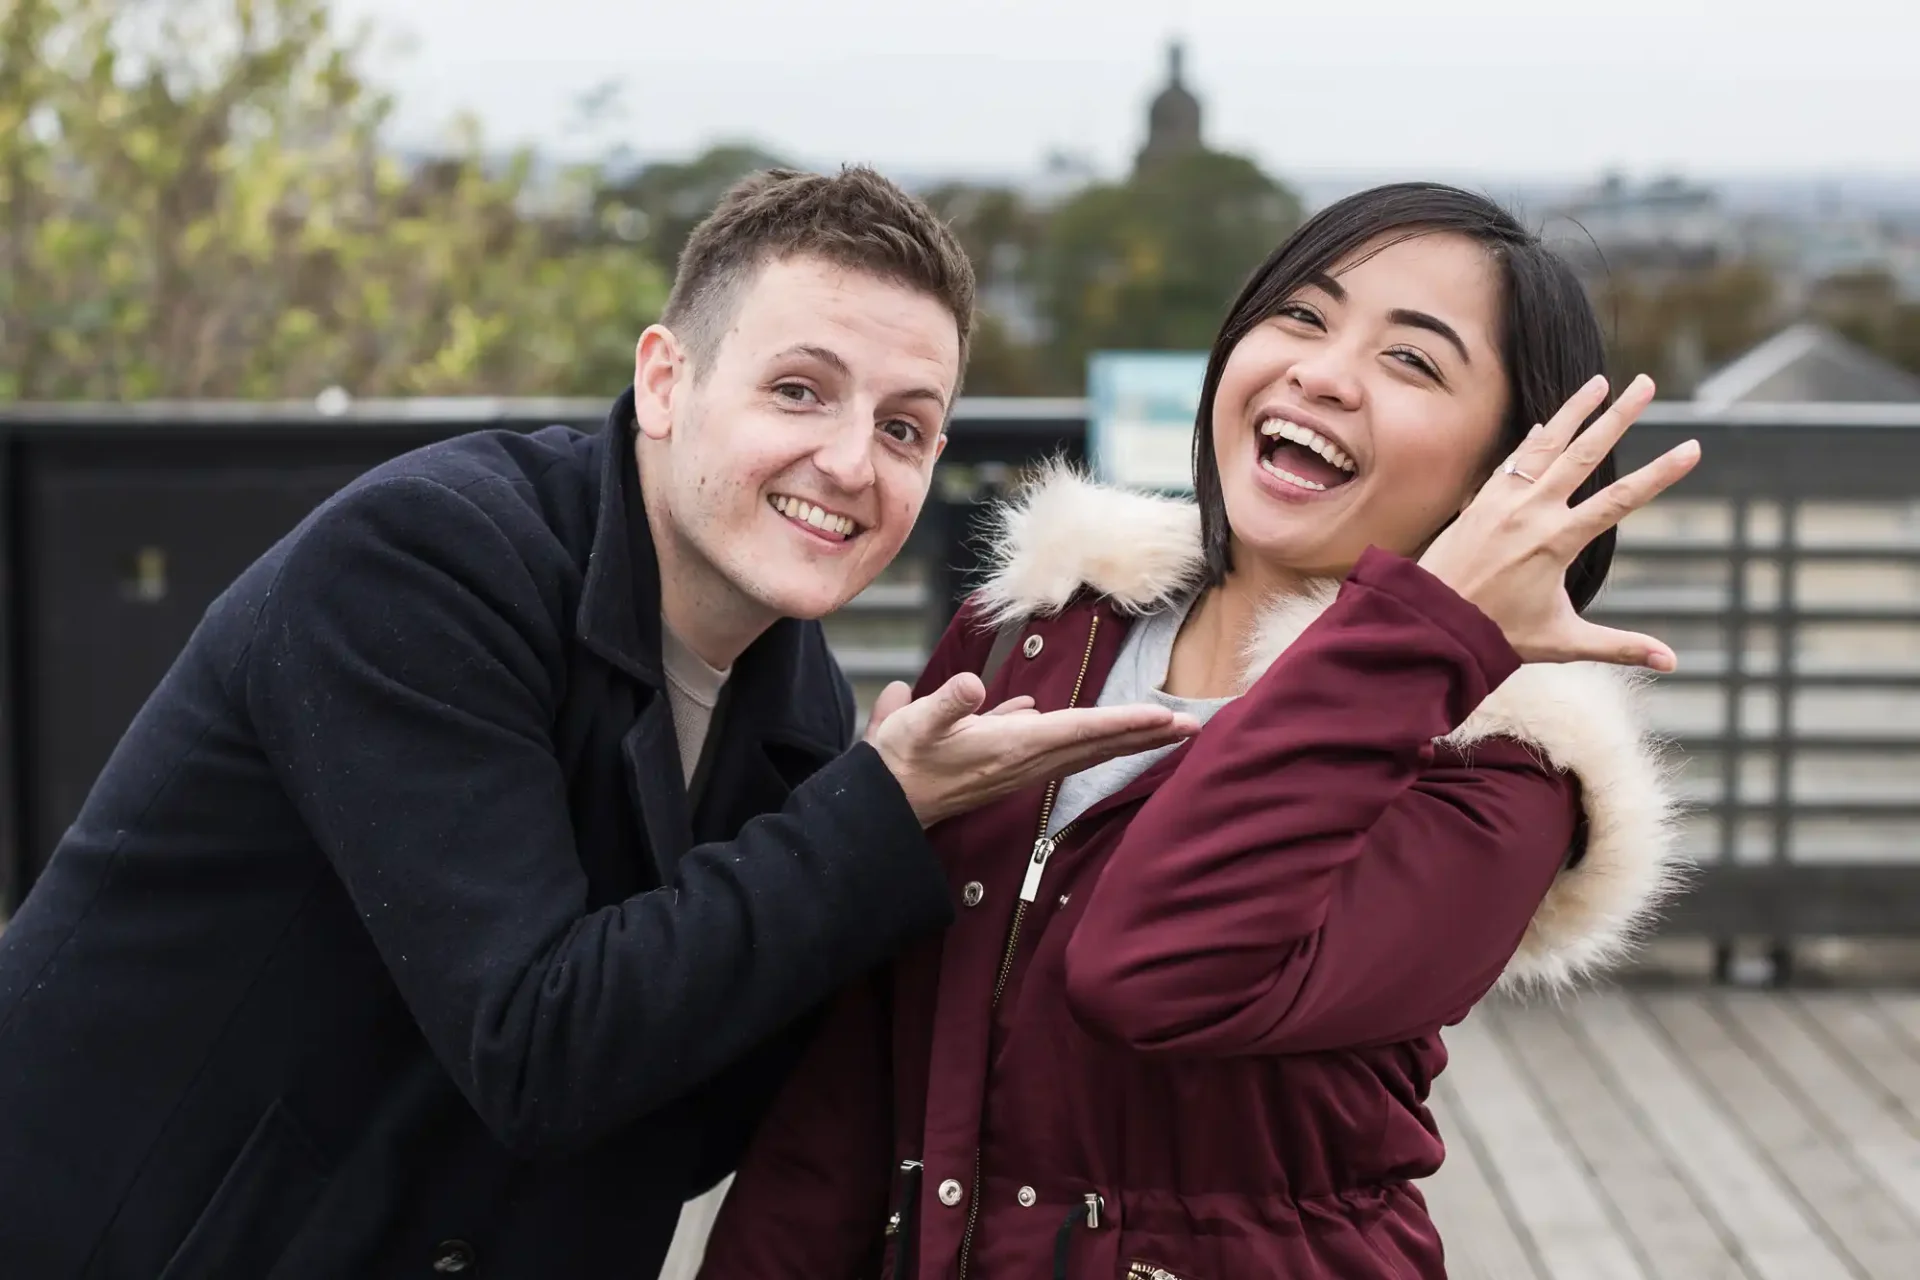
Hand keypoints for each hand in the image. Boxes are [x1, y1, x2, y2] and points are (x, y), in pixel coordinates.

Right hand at [864, 673, 1200, 827]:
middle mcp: (1026, 761)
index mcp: (1011, 747)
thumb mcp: (914, 726)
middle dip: (1144, 736)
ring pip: (1086, 751)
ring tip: (1163, 730)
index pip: (1080, 732)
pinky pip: (1061, 750)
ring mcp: (1021, 767)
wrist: (887, 805)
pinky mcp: (1009, 765)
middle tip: (1192, 728)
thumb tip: (970, 685)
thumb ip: (944, 705)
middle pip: (1097, 746)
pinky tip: (1093, 730)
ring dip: (1127, 740)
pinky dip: (1087, 740)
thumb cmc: (901, 762)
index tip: (1163, 718)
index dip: (1123, 723)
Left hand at [1417, 372, 1700, 670]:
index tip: (1693, 448)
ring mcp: (1504, 499)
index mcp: (1557, 541)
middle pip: (1586, 453)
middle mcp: (1532, 511)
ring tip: (1602, 381)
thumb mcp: (1563, 642)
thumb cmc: (1496, 635)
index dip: (1661, 474)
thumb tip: (1672, 663)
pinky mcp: (1482, 499)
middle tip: (1648, 384)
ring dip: (1576, 411)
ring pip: (1548, 444)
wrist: (1428, 620)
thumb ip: (1620, 646)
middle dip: (1620, 416)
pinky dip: (1536, 438)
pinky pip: (1515, 459)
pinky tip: (1550, 422)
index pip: (1621, 500)